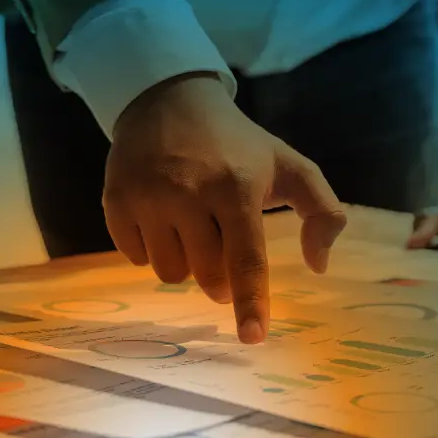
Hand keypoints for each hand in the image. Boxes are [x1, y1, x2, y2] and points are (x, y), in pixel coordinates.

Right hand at [103, 75, 346, 343]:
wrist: (168, 100)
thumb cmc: (237, 145)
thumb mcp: (290, 166)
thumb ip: (322, 212)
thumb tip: (318, 265)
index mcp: (236, 187)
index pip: (246, 259)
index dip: (250, 303)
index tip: (253, 337)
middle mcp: (188, 193)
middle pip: (207, 276)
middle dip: (221, 277)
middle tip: (222, 243)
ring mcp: (147, 197)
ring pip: (170, 274)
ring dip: (187, 264)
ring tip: (192, 228)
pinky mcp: (115, 201)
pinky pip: (137, 259)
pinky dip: (153, 250)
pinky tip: (162, 219)